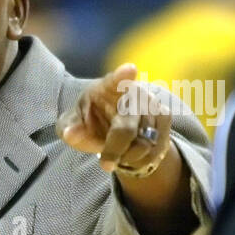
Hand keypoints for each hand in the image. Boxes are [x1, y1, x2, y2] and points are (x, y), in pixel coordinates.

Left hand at [57, 62, 172, 175]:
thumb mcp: (74, 123)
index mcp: (108, 86)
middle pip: (126, 129)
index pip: (116, 79)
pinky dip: (141, 160)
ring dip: (128, 157)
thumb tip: (70, 134)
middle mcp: (134, 91)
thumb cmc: (91, 119)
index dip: (122, 76)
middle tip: (105, 164)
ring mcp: (152, 103)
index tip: (130, 70)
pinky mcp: (164, 118)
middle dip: (114, 150)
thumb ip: (70, 128)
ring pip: (144, 144)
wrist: (115, 122)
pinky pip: (156, 149)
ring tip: (117, 155)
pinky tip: (131, 156)